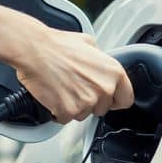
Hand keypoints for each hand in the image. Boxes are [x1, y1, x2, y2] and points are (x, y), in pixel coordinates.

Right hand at [10, 26, 134, 123]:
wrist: (35, 50)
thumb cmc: (57, 45)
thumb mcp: (89, 44)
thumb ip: (101, 60)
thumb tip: (100, 66)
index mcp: (113, 72)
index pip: (126, 99)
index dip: (114, 100)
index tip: (107, 100)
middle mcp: (104, 89)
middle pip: (102, 109)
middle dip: (90, 102)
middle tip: (76, 87)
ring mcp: (86, 102)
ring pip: (83, 114)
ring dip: (73, 106)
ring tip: (62, 88)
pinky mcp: (68, 111)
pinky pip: (66, 118)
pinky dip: (58, 111)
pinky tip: (54, 95)